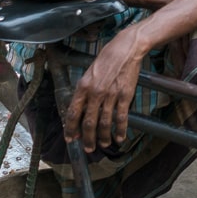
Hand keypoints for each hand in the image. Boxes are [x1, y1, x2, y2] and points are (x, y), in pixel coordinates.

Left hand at [64, 29, 145, 150]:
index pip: (73, 113)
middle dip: (87, 138)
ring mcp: (111, 95)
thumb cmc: (107, 58)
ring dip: (103, 137)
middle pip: (88, 122)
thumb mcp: (89, 73)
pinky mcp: (125, 95)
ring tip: (103, 145)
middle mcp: (95, 93)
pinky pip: (121, 117)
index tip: (71, 138)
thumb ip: (85, 91)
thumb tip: (82, 108)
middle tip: (88, 148)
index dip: (71, 129)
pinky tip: (120, 137)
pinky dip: (120, 129)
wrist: (126, 49)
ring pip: (104, 122)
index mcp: (83, 86)